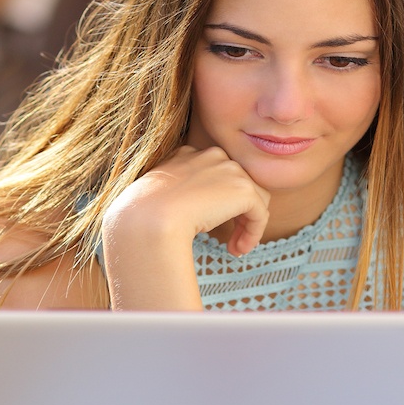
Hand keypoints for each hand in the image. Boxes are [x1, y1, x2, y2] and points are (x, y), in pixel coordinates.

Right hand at [103, 146, 270, 257]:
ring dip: (247, 225)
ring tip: (235, 248)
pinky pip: (260, 214)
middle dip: (237, 213)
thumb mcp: (158, 198)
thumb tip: (188, 214)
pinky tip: (237, 250)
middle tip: (230, 240)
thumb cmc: (143, 215)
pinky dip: (253, 234)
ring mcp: (229, 169)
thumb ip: (177, 197)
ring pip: (254, 198)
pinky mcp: (243, 189)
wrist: (148, 218)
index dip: (219, 201)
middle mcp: (212, 155)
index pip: (216, 174)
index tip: (211, 224)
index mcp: (188, 154)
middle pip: (238, 184)